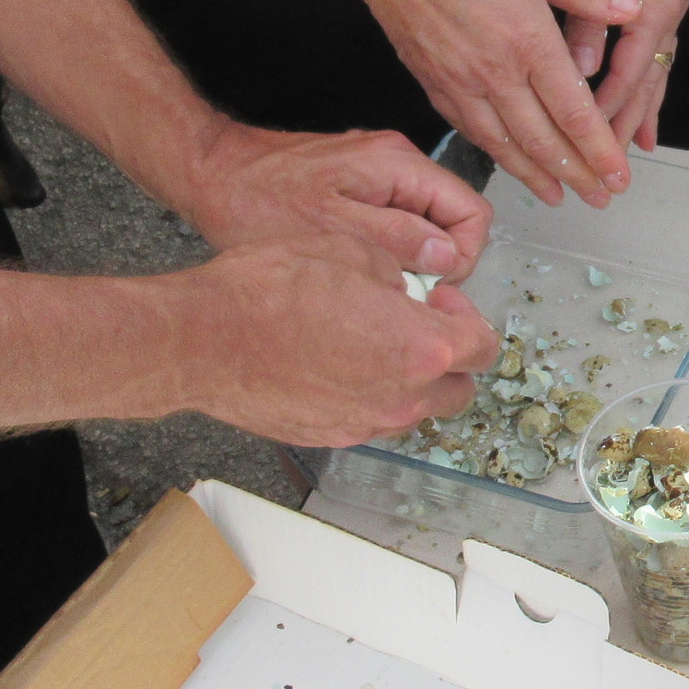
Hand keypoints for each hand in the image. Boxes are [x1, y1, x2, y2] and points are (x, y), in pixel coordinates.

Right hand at [174, 232, 500, 445]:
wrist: (205, 337)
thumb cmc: (270, 291)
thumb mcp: (351, 252)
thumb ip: (396, 275)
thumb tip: (401, 289)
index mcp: (423, 349)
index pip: (483, 347)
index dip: (467, 318)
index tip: (441, 302)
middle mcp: (402, 397)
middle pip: (458, 390)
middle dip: (448, 358)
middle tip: (416, 325)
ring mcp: (365, 423)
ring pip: (414, 409)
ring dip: (409, 381)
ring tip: (372, 344)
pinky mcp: (330, 436)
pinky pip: (369, 419)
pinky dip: (369, 396)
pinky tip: (338, 365)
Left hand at [175, 124, 492, 276]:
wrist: (207, 174)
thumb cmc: (255, 202)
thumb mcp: (331, 231)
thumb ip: (397, 238)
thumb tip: (448, 255)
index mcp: (398, 164)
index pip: (473, 211)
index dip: (464, 257)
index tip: (429, 287)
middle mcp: (396, 159)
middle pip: (453, 216)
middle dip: (438, 259)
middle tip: (398, 289)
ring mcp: (378, 169)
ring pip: (426, 221)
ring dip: (411, 256)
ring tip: (373, 278)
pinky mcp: (359, 182)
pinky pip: (397, 218)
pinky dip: (389, 246)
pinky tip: (357, 264)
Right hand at [346, 0, 641, 208]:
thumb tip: (634, 8)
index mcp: (528, 40)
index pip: (573, 112)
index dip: (599, 151)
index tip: (619, 176)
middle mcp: (494, 71)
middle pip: (543, 140)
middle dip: (577, 176)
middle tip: (602, 199)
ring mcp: (459, 82)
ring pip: (504, 145)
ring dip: (535, 176)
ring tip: (560, 197)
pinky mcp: (431, 81)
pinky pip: (469, 130)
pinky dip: (495, 153)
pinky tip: (510, 163)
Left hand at [567, 0, 688, 150]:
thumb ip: (586, 12)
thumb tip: (576, 67)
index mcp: (655, 5)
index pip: (628, 75)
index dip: (606, 114)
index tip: (587, 147)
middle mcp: (670, 11)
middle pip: (649, 83)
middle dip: (628, 126)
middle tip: (613, 169)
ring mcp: (671, 4)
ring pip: (658, 71)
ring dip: (644, 110)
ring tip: (636, 148)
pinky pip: (656, 52)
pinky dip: (649, 81)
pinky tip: (644, 97)